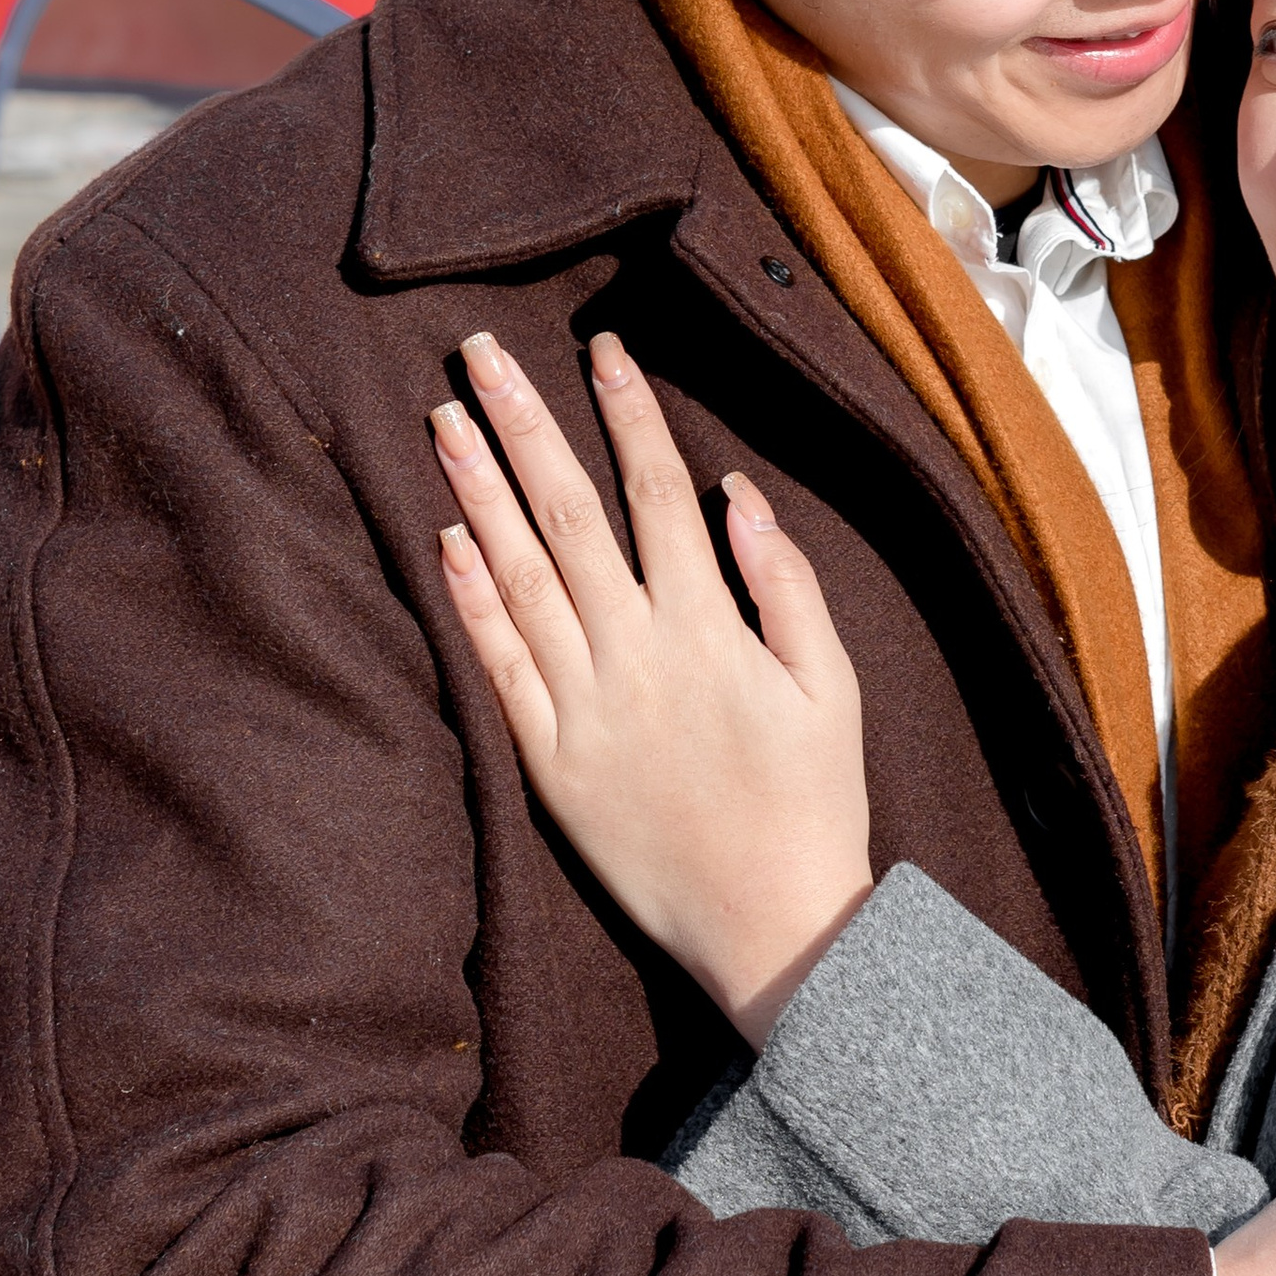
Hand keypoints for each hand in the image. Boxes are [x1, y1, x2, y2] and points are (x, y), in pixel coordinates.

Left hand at [430, 332, 872, 1043]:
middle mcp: (634, 656)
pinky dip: (470, 599)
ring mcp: (582, 709)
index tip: (602, 351)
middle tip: (478, 351)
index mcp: (708, 630)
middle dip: (523, 423)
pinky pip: (498, 666)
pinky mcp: (548, 763)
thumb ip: (787, 585)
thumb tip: (736, 494)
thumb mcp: (831, 688)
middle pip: (567, 514)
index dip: (628, 417)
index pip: (656, 495)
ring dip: (476, 490)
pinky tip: (445, 538)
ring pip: (517, 576)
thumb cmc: (814, 804)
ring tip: (444, 420)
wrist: (769, 925)